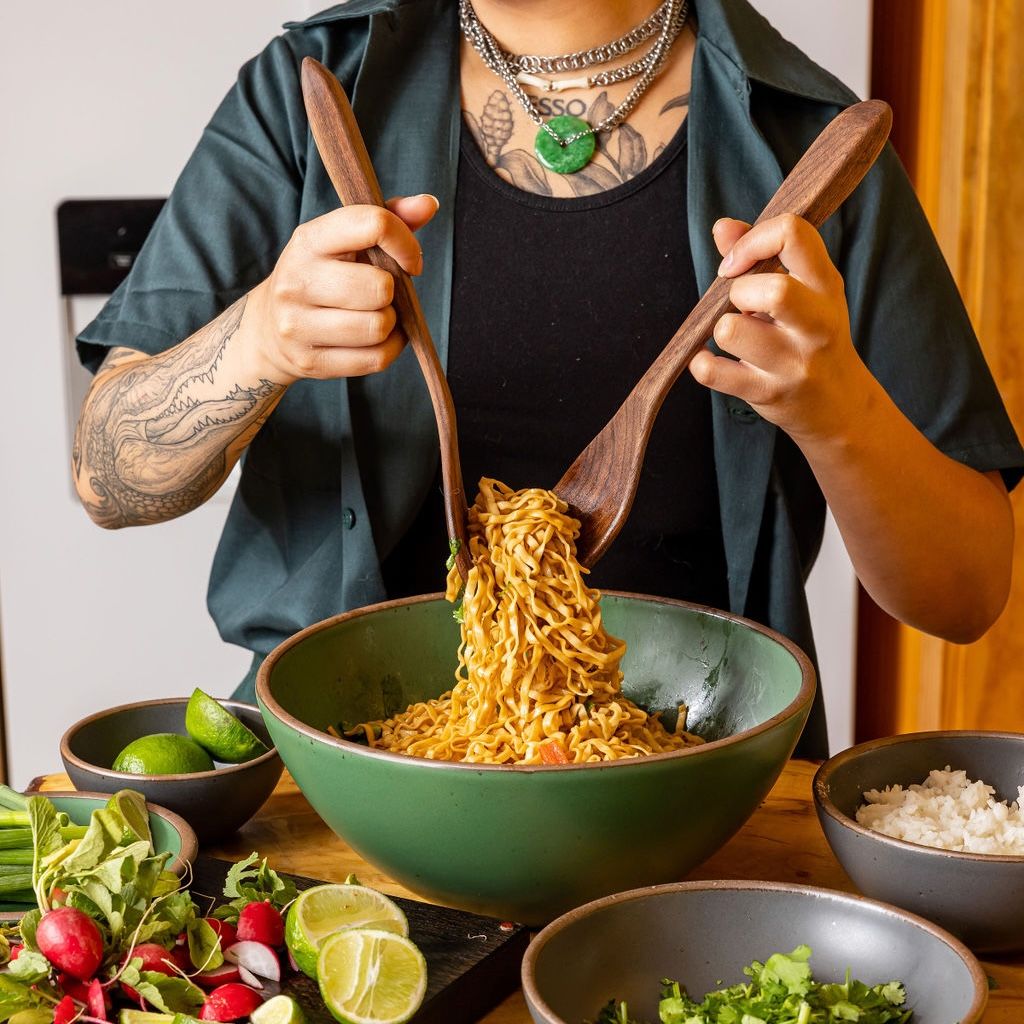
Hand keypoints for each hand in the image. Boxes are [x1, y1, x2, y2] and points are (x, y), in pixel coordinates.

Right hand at [247, 194, 438, 383]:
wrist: (268, 327)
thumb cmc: (322, 276)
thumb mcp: (343, 241)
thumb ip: (387, 219)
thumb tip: (429, 204)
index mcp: (309, 239)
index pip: (372, 224)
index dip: (405, 243)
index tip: (409, 261)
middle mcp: (296, 280)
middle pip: (379, 287)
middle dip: (391, 292)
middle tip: (380, 294)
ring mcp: (298, 324)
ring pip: (378, 326)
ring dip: (390, 323)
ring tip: (374, 315)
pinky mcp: (310, 361)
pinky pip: (376, 359)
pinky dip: (388, 349)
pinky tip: (375, 339)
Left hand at [689, 214, 871, 444]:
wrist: (838, 404)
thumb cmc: (810, 336)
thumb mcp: (803, 290)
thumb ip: (761, 255)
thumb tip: (722, 227)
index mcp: (825, 285)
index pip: (793, 233)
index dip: (753, 240)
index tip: (738, 264)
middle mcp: (816, 324)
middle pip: (773, 290)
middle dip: (739, 292)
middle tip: (741, 306)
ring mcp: (792, 362)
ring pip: (730, 330)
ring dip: (721, 329)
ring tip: (738, 336)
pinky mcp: (767, 393)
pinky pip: (711, 372)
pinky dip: (701, 363)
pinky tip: (714, 360)